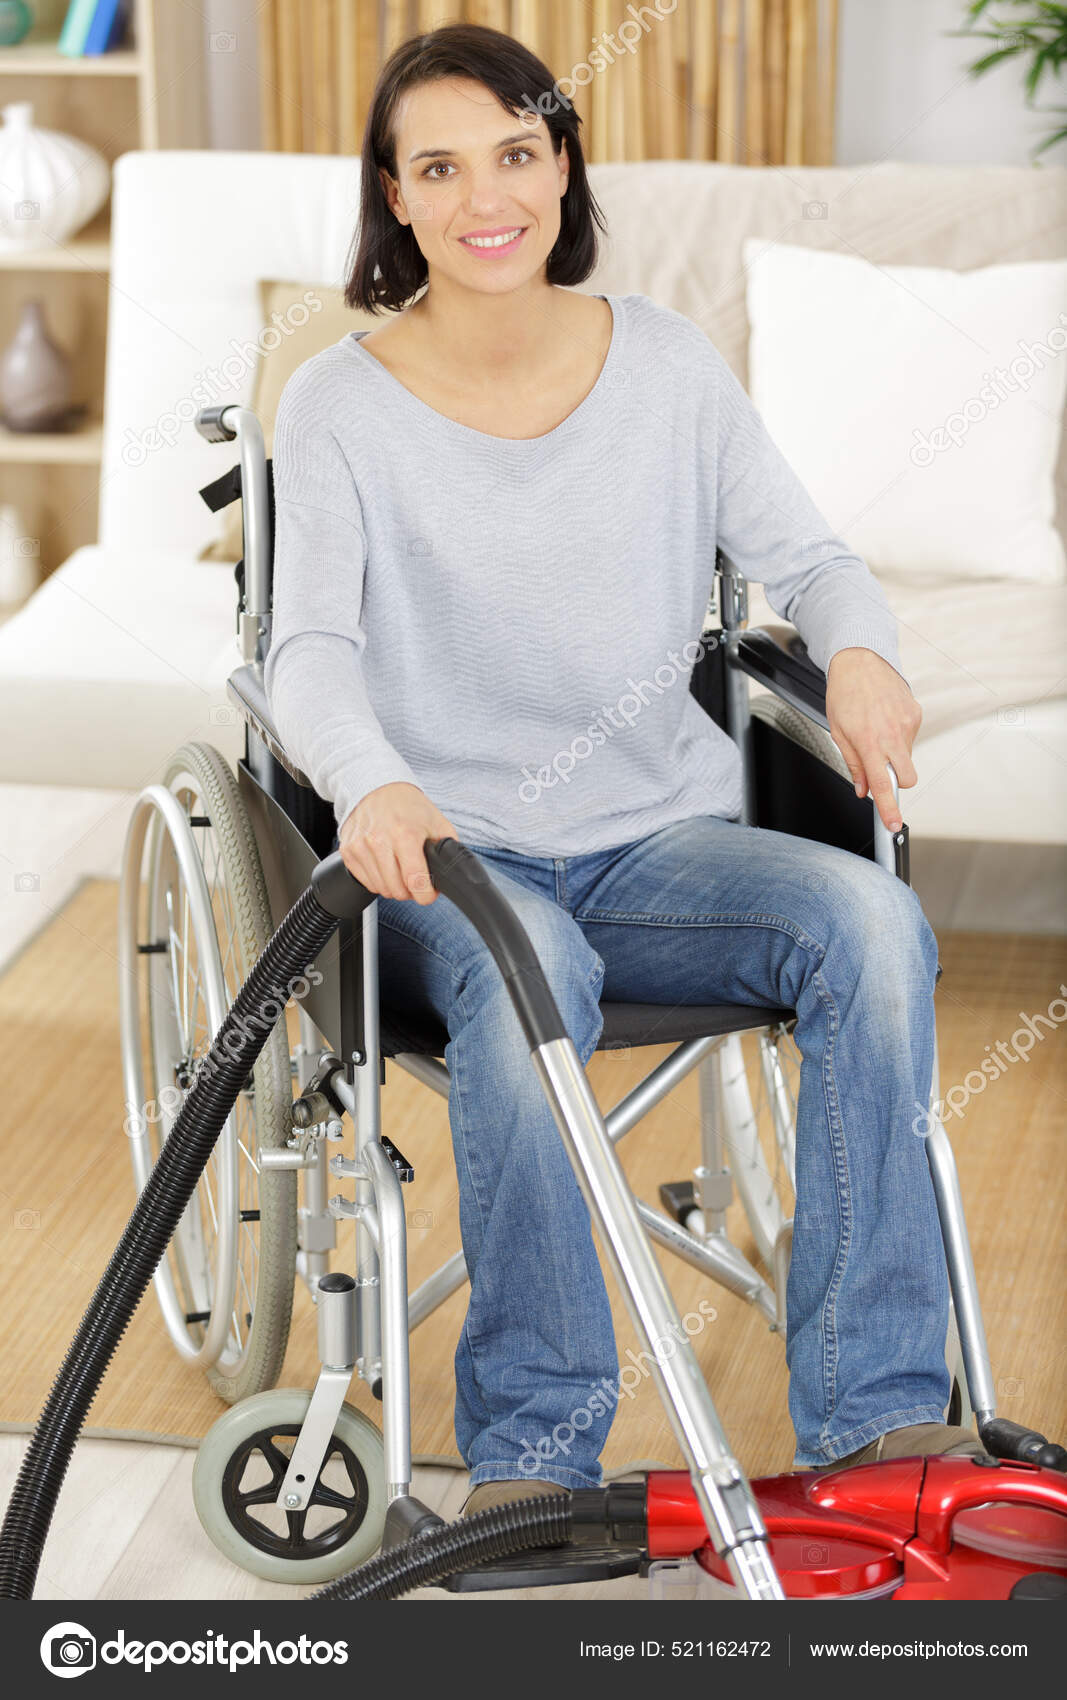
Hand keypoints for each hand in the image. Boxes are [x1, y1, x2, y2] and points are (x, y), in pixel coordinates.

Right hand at [338, 782, 459, 904]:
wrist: (378, 787)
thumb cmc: (408, 806)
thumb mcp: (437, 823)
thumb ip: (447, 850)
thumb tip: (451, 874)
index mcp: (405, 835)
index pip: (416, 882)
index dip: (426, 895)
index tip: (429, 893)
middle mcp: (379, 841)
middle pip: (397, 890)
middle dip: (410, 891)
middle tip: (415, 878)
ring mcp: (360, 847)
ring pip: (381, 889)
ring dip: (393, 886)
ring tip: (400, 870)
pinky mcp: (348, 851)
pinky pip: (366, 882)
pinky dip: (377, 880)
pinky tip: (385, 866)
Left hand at [824, 648, 921, 833]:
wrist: (860, 660)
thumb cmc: (844, 694)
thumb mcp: (838, 732)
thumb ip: (853, 764)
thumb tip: (862, 789)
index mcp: (869, 742)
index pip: (882, 785)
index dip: (889, 809)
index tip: (893, 824)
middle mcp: (892, 734)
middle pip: (907, 778)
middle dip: (896, 781)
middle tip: (880, 768)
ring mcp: (908, 723)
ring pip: (907, 757)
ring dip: (894, 754)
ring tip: (876, 731)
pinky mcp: (916, 714)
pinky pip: (910, 738)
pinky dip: (899, 737)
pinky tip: (885, 720)